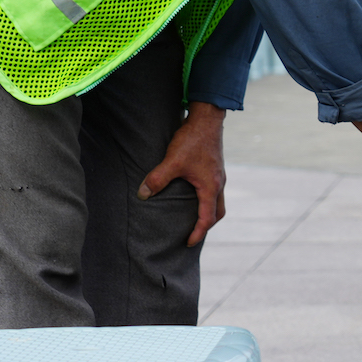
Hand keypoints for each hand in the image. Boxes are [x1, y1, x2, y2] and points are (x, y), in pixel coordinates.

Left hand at [138, 101, 226, 246]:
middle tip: (193, 233)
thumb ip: (157, 179)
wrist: (207, 118)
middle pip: (218, 212)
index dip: (197, 233)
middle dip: (206, 225)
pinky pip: (215, 190)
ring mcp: (218, 174)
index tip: (188, 243)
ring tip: (193, 217)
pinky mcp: (215, 167)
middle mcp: (218, 183)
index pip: (207, 218)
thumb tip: (142, 194)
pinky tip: (193, 194)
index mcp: (210, 187)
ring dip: (208, 212)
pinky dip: (207, 199)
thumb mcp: (173, 161)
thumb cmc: (193, 139)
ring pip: (218, 200)